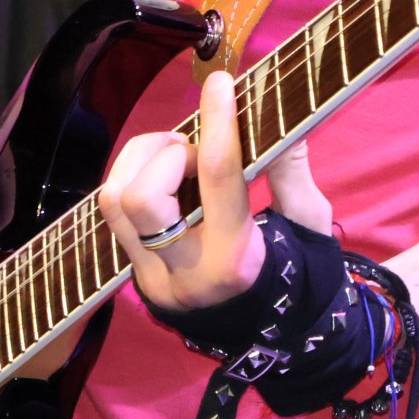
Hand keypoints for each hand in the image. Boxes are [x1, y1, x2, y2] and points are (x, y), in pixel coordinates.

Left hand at [98, 68, 333, 311]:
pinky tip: (166, 178)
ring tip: (180, 159)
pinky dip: (133, 178)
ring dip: (143, 161)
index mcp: (236, 261)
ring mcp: (148, 276)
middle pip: (143, 196)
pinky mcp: (131, 272)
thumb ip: (291, 173)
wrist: (262, 335)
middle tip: (199, 152)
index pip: (217, 179)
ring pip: (114, 200)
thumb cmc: (294, 275)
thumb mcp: (307, 228)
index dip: (218, 123)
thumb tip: (279, 114)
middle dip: (169, 155)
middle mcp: (182, 272)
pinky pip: (111, 212)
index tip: (220, 83)